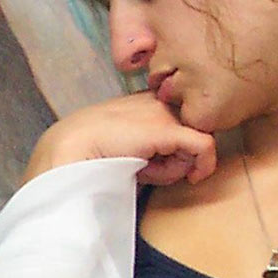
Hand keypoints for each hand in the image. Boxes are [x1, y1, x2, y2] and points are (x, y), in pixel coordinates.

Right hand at [23, 93, 215, 185]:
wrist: (71, 148)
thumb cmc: (91, 152)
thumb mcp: (125, 143)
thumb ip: (150, 145)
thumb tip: (178, 161)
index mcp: (145, 100)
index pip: (180, 119)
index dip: (179, 146)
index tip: (159, 163)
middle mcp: (159, 100)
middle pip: (191, 131)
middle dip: (180, 156)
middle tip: (152, 168)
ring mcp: (165, 111)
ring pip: (198, 140)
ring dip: (179, 164)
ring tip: (148, 169)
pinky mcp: (169, 128)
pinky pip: (206, 146)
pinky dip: (205, 164)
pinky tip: (191, 177)